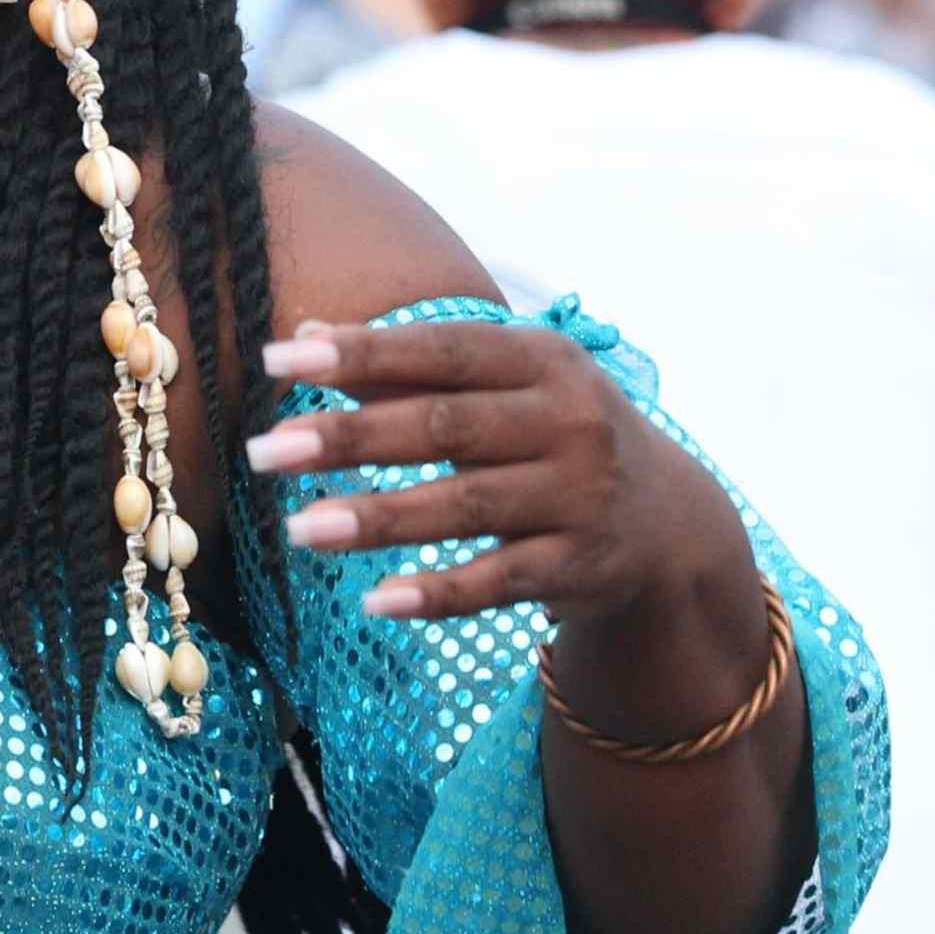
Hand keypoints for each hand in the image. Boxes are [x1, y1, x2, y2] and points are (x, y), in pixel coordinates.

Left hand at [244, 314, 745, 633]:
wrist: (671, 521)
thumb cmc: (555, 434)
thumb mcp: (504, 386)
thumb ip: (409, 365)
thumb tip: (309, 332)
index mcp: (541, 359)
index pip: (440, 351)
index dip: (362, 353)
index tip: (278, 359)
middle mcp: (568, 421)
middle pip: (443, 427)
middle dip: (348, 439)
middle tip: (263, 452)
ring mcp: (579, 495)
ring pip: (464, 507)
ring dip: (377, 519)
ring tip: (298, 529)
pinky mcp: (581, 565)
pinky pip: (498, 582)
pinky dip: (437, 594)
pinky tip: (375, 601)